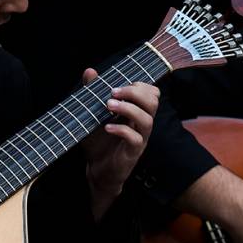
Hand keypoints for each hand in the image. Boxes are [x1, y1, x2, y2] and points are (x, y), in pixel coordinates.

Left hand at [80, 68, 158, 219]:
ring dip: (128, 109)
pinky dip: (121, 129)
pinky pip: (135, 139)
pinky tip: (107, 127)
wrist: (97, 171)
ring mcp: (139, 139)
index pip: (152, 93)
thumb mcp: (92, 115)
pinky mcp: (132, 153)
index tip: (118, 85)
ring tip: (108, 106)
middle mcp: (141, 125)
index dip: (139, 85)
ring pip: (147, 119)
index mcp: (136, 113)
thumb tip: (90, 71)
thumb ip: (92, 93)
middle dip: (134, 93)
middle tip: (112, 93)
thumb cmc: (98, 143)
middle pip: (153, 102)